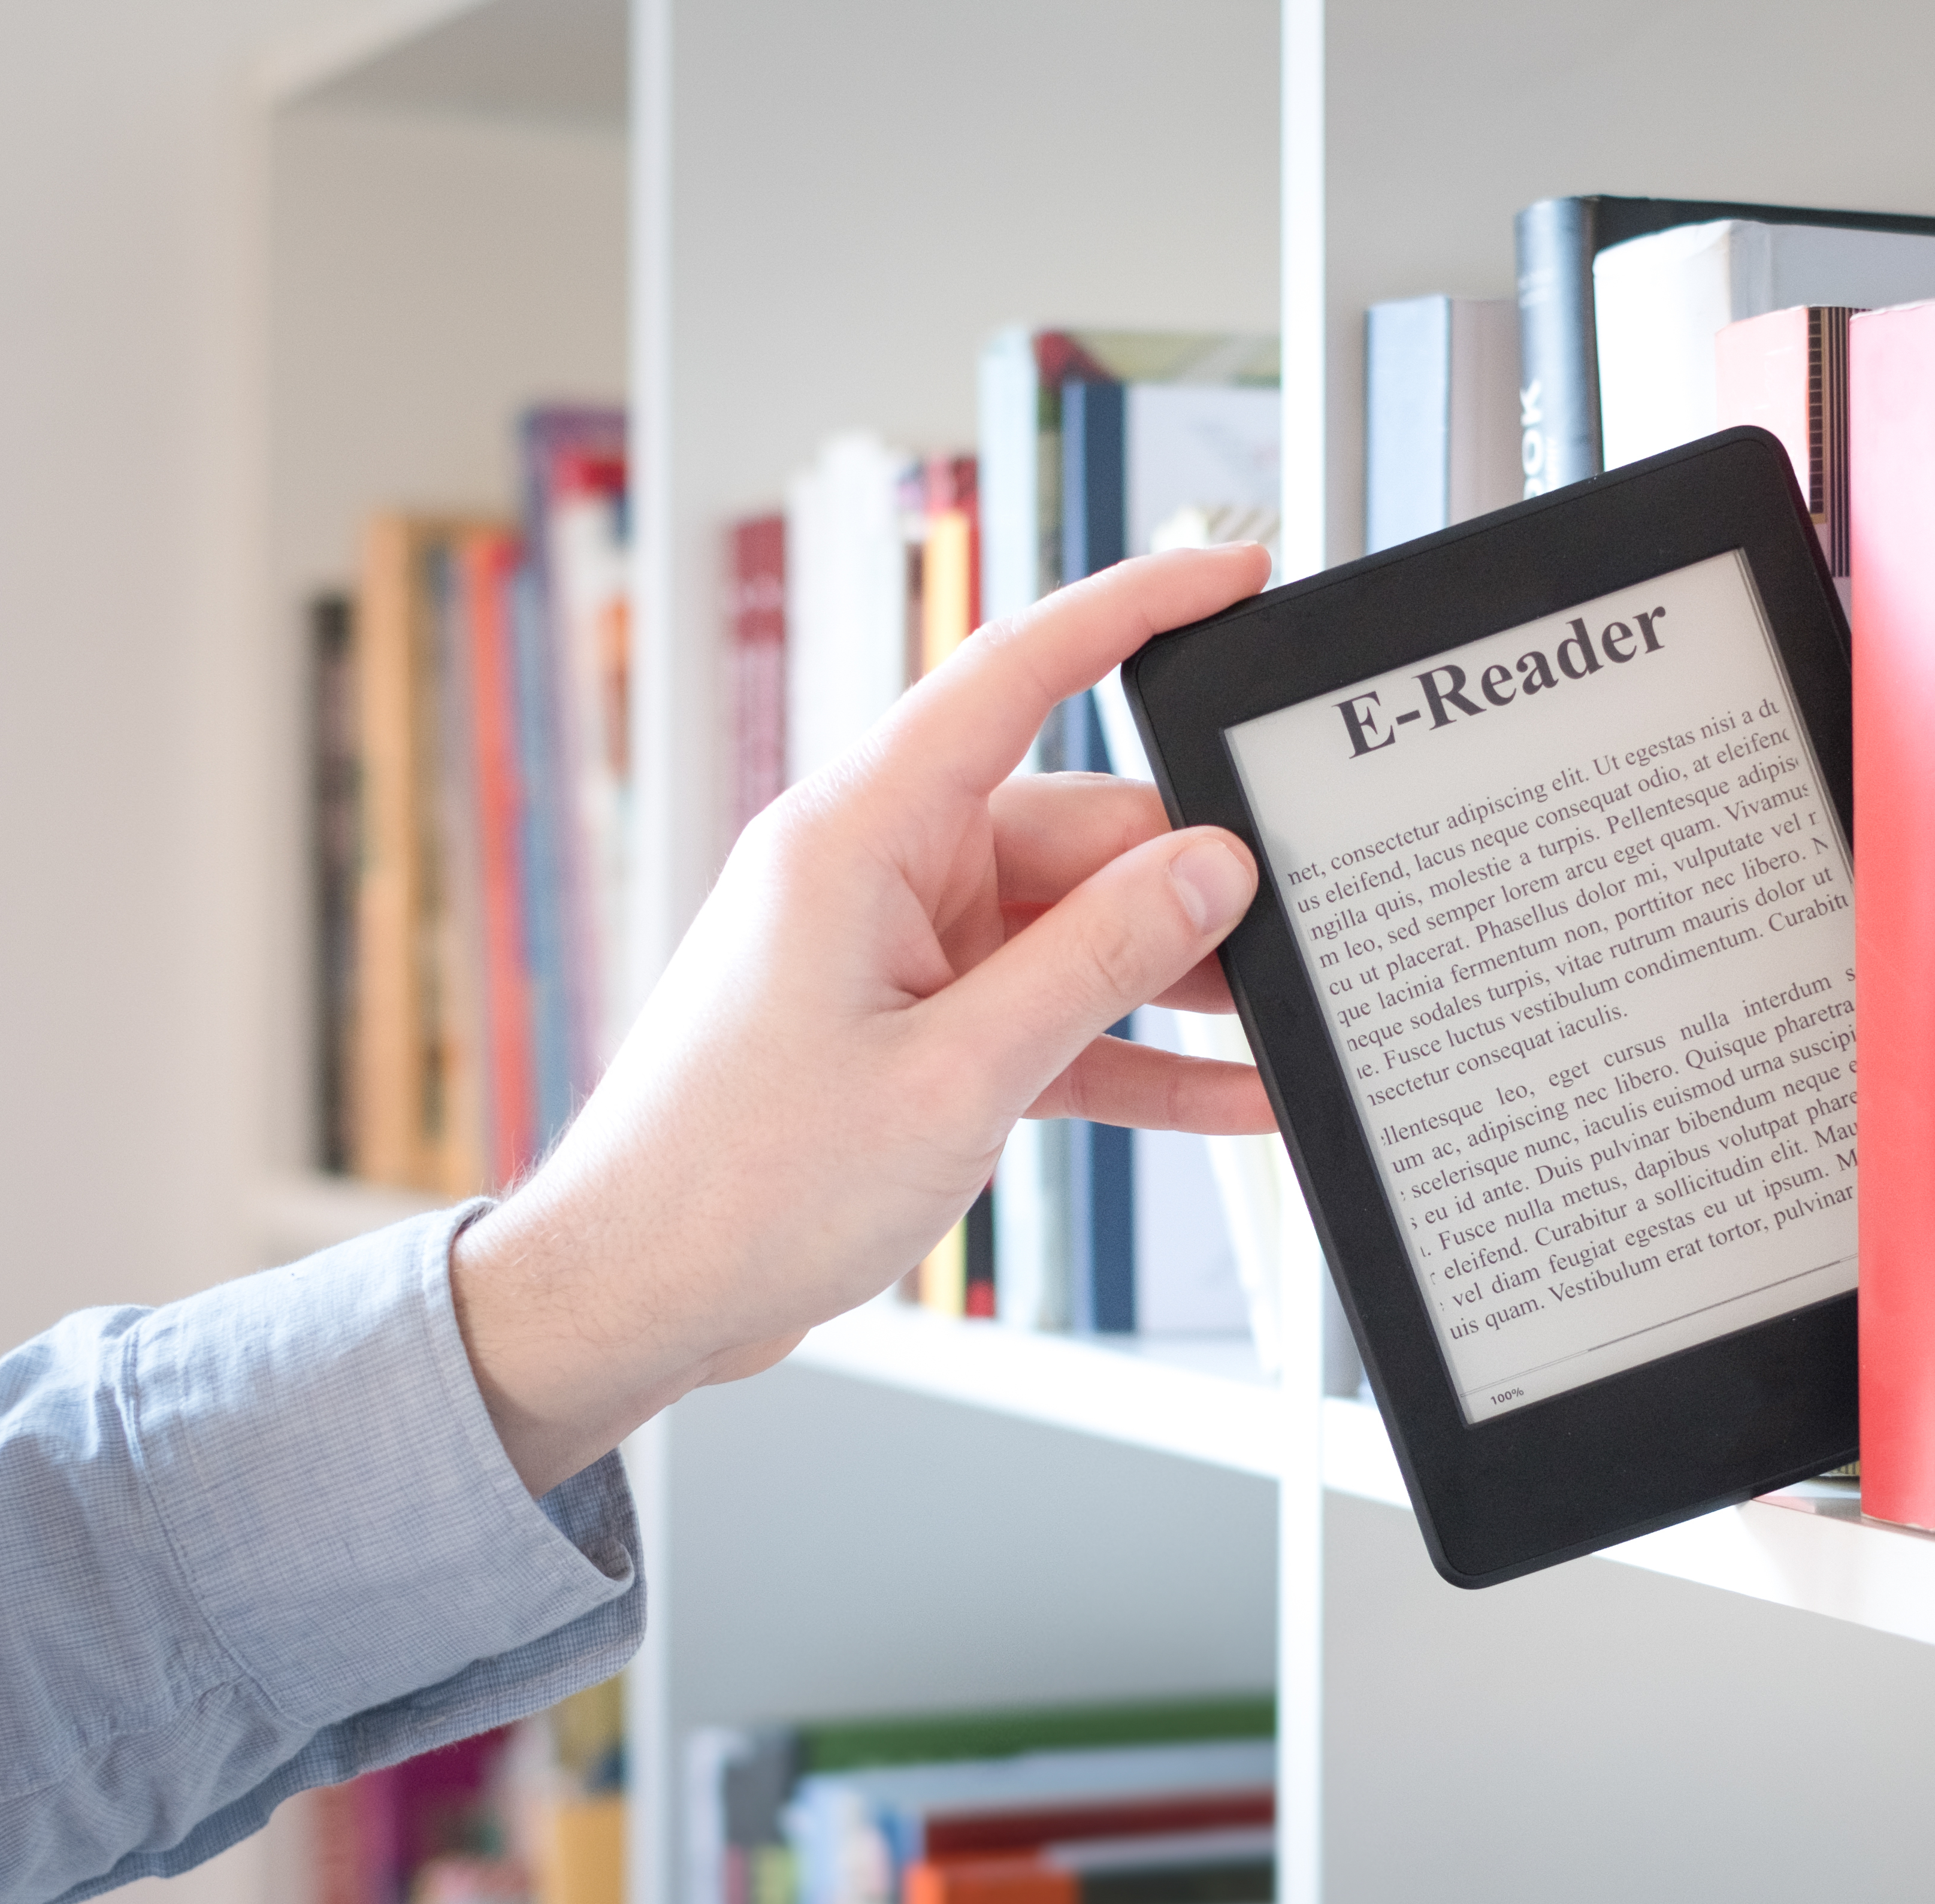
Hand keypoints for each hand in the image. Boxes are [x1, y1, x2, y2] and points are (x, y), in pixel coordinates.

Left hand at [451, 543, 1276, 1493]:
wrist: (637, 1296)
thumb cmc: (739, 1187)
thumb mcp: (955, 1075)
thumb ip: (1094, 964)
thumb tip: (1210, 869)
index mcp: (860, 834)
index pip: (1016, 671)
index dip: (1135, 608)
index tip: (1236, 576)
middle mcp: (877, 871)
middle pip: (1076, 829)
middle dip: (1187, 878)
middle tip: (1297, 926)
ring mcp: (894, 952)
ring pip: (1073, 929)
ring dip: (1168, 979)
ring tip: (1283, 1020)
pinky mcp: (909, 1030)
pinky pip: (1046, 1017)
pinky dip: (1128, 1053)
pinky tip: (1228, 1092)